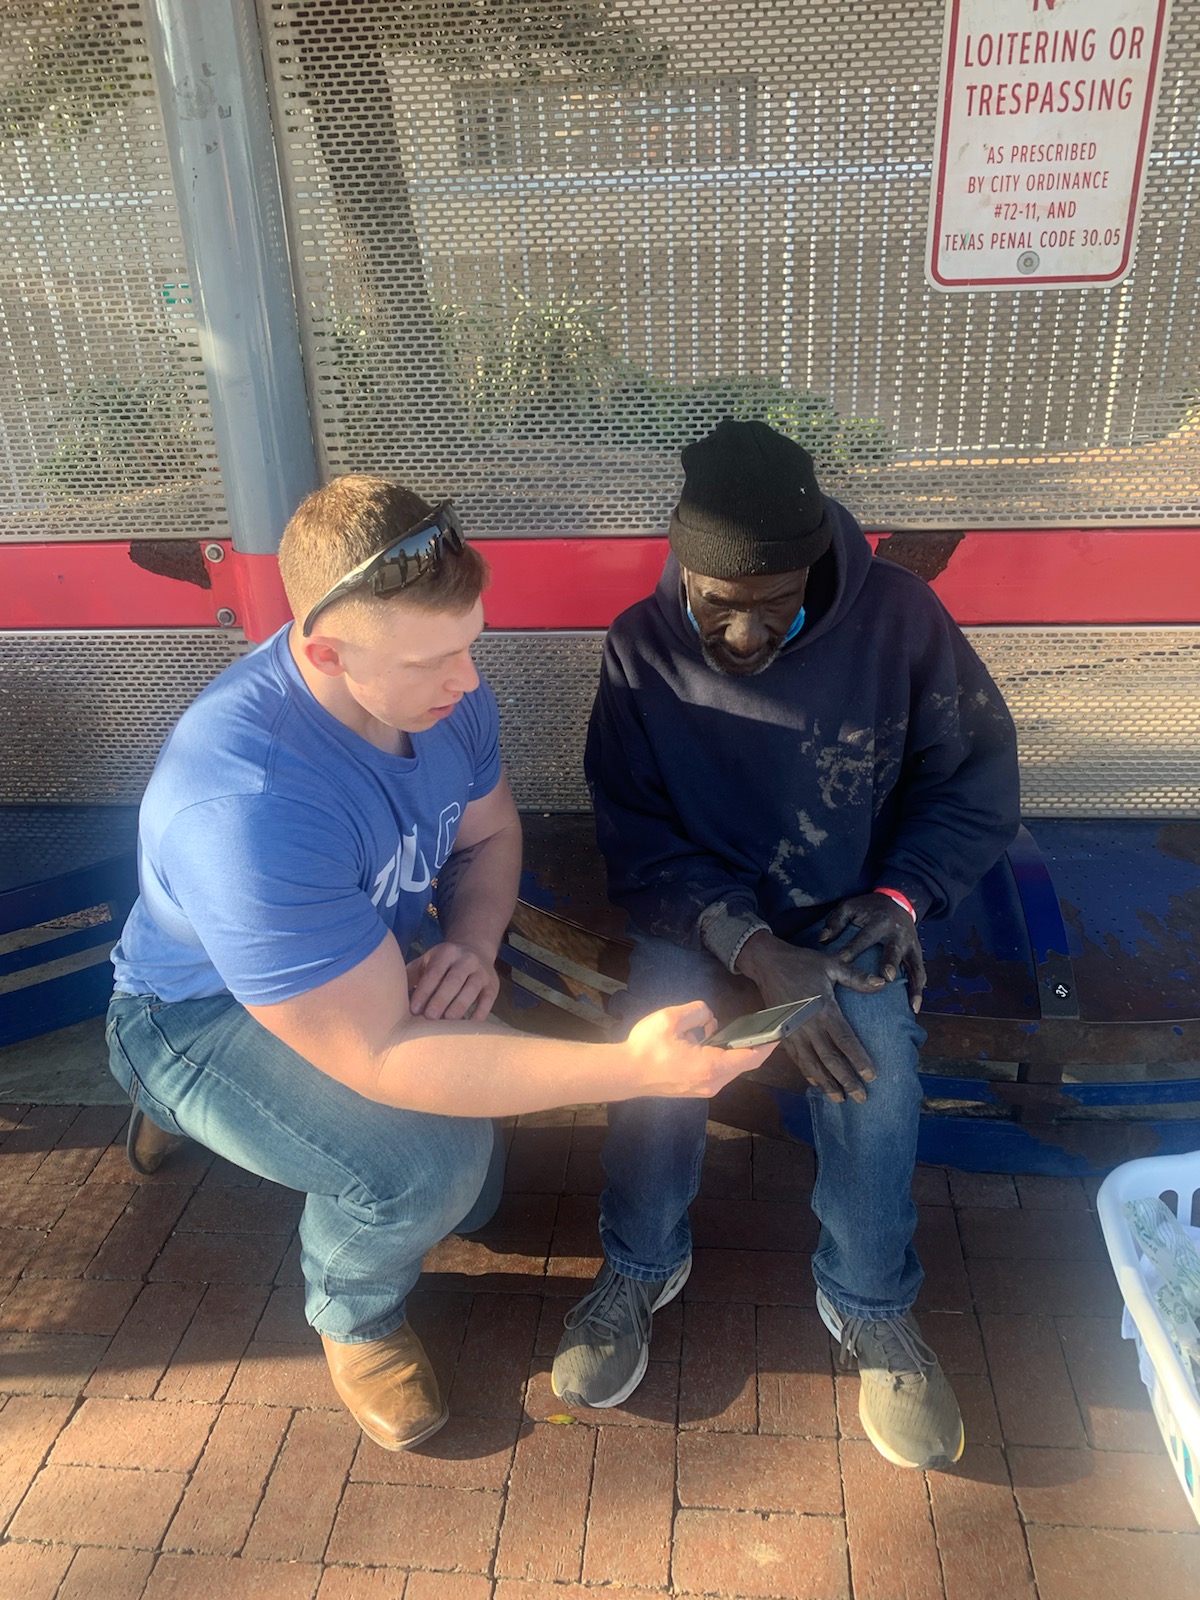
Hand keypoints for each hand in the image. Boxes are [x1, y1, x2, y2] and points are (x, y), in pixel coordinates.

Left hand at [406, 941, 498, 1021]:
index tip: (414, 1009)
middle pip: (454, 980)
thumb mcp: (427, 961)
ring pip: (471, 989)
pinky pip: (487, 1001)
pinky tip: (468, 1026)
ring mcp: (482, 972)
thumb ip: (412, 975)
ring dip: (459, 1006)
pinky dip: (479, 1013)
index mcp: (446, 953)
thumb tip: (392, 997)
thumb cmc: (443, 963)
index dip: (424, 991)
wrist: (475, 950)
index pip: (434, 972)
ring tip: (447, 1021)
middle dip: (441, 999)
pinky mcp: (493, 986)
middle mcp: (466, 960)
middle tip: (429, 1017)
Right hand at [624, 1002, 777, 1098]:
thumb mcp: (671, 1018)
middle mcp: (712, 1082)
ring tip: (734, 1032)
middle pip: (743, 1063)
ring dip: (732, 1050)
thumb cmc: (646, 1047)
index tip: (781, 1033)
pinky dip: (721, 1056)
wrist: (625, 1074)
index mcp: (710, 1066)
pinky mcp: (695, 1088)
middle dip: (753, 1046)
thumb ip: (697, 1011)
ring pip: (730, 1067)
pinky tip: (710, 1042)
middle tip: (766, 1029)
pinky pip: (718, 1071)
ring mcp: (704, 1088)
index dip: (767, 1044)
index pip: (750, 1056)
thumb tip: (708, 1020)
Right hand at [735, 931, 885, 1103]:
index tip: (872, 1076)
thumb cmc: (802, 963)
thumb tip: (882, 984)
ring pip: (812, 1065)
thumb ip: (856, 977)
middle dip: (847, 1080)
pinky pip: (797, 1059)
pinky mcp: (783, 1034)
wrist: (768, 963)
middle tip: (862, 1098)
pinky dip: (808, 1074)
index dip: (859, 1060)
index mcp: (824, 1009)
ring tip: (840, 1099)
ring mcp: (794, 1032)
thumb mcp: (831, 964)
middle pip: (830, 1059)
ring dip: (827, 1084)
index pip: (845, 1040)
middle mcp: (808, 1025)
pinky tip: (818, 1084)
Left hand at [819, 892, 925, 1013]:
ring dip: (913, 984)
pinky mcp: (917, 952)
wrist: (898, 900)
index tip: (844, 960)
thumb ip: (835, 921)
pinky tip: (915, 1006)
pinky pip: (920, 972)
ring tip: (910, 1004)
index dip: (854, 948)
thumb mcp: (850, 906)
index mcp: (879, 921)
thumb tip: (822, 940)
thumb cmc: (869, 908)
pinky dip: (919, 988)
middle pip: (894, 949)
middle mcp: (897, 934)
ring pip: (914, 965)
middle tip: (887, 977)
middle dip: (891, 962)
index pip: (865, 937)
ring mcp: (910, 944)